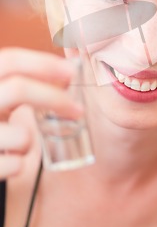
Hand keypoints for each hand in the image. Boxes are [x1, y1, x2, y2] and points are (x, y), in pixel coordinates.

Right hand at [0, 48, 82, 178]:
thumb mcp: (0, 97)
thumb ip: (19, 84)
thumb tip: (68, 67)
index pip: (10, 60)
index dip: (42, 63)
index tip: (71, 71)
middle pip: (18, 89)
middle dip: (54, 98)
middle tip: (78, 110)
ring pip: (22, 135)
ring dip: (30, 142)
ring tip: (19, 147)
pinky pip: (15, 165)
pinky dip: (20, 166)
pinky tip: (10, 164)